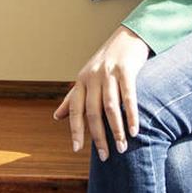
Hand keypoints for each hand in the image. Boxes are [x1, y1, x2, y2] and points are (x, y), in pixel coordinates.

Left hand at [53, 26, 150, 160]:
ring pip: (110, 107)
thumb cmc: (106, 61)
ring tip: (122, 148)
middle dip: (98, 136)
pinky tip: (134, 130)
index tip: (76, 149)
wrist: (128, 36)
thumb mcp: (87, 78)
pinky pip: (129, 96)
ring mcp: (109, 73)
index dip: (75, 130)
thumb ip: (73, 98)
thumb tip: (56, 117)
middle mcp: (93, 77)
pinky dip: (131, 115)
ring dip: (116, 130)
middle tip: (105, 156)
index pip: (76, 110)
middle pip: (92, 112)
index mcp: (81, 81)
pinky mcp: (127, 69)